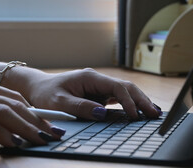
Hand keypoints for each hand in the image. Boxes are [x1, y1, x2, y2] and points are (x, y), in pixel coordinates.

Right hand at [0, 77, 64, 149]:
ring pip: (6, 113)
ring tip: (42, 140)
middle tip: (54, 134)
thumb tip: (4, 126)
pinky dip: (4, 134)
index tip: (48, 123)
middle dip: (38, 120)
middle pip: (15, 105)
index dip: (33, 111)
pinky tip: (15, 143)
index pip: (13, 97)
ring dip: (27, 128)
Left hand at [22, 68, 161, 119]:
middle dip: (141, 99)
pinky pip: (117, 98)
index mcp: (90, 77)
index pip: (117, 87)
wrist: (38, 87)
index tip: (135, 114)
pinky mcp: (98, 93)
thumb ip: (80, 107)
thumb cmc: (46, 93)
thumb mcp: (59, 102)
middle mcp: (97, 80)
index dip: (128, 100)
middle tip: (155, 113)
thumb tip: (102, 113)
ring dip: (138, 101)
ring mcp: (99, 86)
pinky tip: (139, 112)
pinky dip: (129, 104)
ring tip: (153, 113)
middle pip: (126, 87)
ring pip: (124, 91)